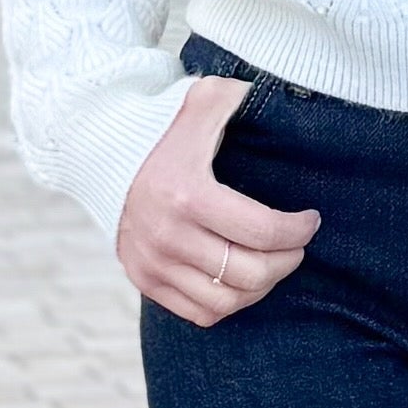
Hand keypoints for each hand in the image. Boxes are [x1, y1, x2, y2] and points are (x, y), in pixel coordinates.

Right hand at [118, 77, 319, 326]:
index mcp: (187, 194)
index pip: (263, 232)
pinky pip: (199, 312)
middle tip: (295, 244)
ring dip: (260, 286)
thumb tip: (281, 96)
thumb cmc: (161, 126)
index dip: (299, 231)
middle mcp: (167, 236)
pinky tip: (240, 277)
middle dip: (287, 260)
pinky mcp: (143, 279)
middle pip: (250, 273)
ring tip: (270, 261)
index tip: (310, 220)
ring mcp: (153, 262)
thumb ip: (239, 95)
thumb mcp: (201, 100)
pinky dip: (228, 302)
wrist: (97, 151)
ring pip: (227, 301)